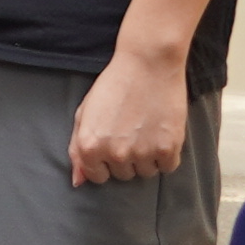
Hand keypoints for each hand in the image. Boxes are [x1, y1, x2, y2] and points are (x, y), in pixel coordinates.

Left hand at [68, 47, 187, 183]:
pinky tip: (161, 134)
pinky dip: (166, 155)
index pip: (97, 177)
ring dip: (147, 157)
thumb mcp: (85, 113)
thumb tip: (78, 182)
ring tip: (147, 130)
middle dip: (126, 158)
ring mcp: (141, 153)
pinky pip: (167, 167)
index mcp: (89, 147)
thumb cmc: (115, 85)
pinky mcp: (167, 148)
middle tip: (132, 131)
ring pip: (145, 172)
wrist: (148, 63)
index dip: (105, 161)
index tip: (113, 143)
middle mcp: (114, 154)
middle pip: (123, 175)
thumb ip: (77, 150)